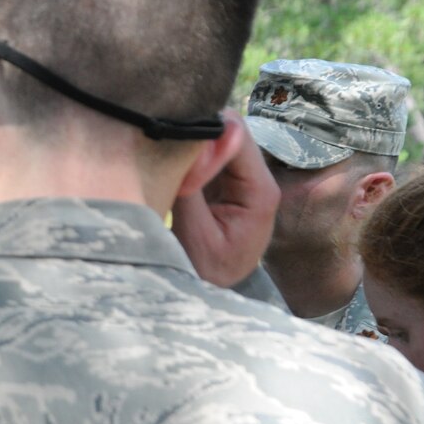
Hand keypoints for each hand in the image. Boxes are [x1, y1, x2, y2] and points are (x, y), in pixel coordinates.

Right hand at [171, 111, 277, 287]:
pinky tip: (167, 160)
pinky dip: (186, 151)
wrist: (212, 292)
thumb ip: (193, 186)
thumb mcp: (195, 234)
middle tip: (163, 143)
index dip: (204, 131)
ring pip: (215, 137)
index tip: (173, 144)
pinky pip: (205, 151)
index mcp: (261, 192)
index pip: (237, 136)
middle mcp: (257, 179)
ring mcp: (240, 178)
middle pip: (228, 131)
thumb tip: (188, 141)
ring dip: (189, 140)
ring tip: (162, 151)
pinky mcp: (223, 180)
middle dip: (196, 130)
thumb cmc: (205, 271)